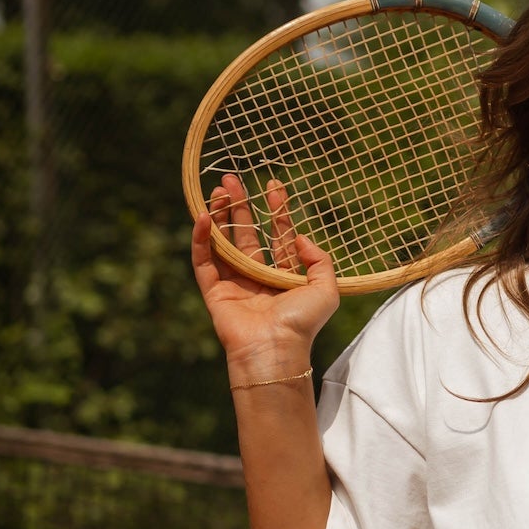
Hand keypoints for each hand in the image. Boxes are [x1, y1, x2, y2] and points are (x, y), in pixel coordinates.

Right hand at [191, 174, 338, 379]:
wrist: (275, 348)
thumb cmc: (302, 323)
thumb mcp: (326, 288)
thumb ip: (320, 259)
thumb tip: (300, 237)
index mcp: (283, 277)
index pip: (277, 237)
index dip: (276, 211)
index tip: (274, 186)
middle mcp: (258, 278)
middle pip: (246, 235)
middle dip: (239, 207)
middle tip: (231, 180)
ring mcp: (234, 284)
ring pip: (223, 243)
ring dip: (219, 216)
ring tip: (217, 191)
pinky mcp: (214, 292)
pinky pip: (204, 261)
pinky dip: (201, 239)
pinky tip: (203, 216)